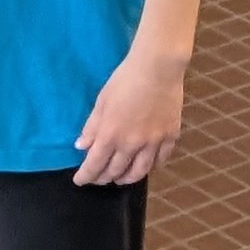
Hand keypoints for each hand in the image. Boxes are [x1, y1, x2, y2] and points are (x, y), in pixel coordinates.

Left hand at [73, 50, 184, 185]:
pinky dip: (150, 167)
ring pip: (139, 172)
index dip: (85, 176)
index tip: (80, 180)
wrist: (157, 68)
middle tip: (99, 178)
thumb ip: (92, 127)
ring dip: (127, 179)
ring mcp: (153, 143)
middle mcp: (131, 144)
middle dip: (104, 178)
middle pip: (116, 171)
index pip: (94, 165)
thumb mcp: (102, 101)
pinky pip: (160, 161)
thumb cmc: (125, 80)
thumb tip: (81, 146)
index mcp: (111, 135)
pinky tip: (145, 166)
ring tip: (121, 179)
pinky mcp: (170, 137)